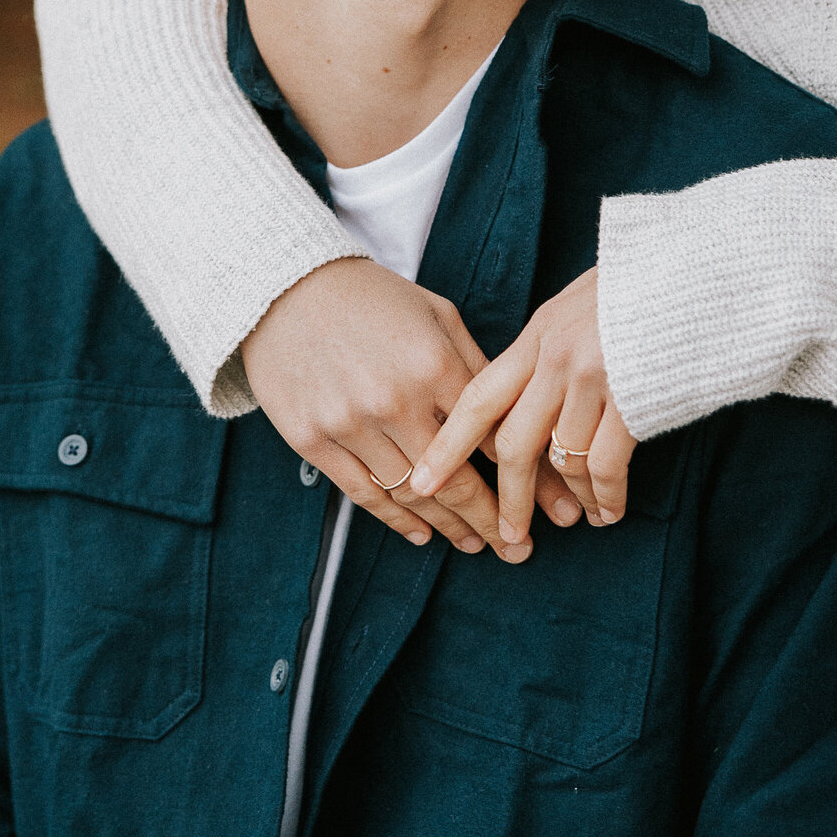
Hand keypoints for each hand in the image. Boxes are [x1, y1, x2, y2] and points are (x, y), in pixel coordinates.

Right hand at [242, 258, 580, 561]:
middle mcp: (395, 401)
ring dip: (451, 528)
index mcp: (435, 365)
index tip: (551, 506)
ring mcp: (350, 424)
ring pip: (412, 497)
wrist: (285, 287)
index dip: (529, 479)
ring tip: (477, 544)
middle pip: (456, 483)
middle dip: (494, 522)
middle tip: (520, 549)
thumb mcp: (436, 315)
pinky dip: (398, 522)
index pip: (493, 439)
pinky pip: (364, 496)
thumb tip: (516, 413)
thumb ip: (475, 364)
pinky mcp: (312, 440)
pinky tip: (424, 534)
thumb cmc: (371, 298)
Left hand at [409, 268, 634, 545]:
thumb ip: (550, 345)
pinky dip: (606, 497)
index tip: (424, 482)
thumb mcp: (580, 303)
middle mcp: (558, 359)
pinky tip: (609, 511)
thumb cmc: (640, 285)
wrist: (698, 269)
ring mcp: (596, 379)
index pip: (479, 398)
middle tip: (508, 537)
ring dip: (569, 500)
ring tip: (578, 521)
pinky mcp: (633, 399)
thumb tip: (529, 388)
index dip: (449, 445)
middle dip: (508, 498)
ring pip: (562, 460)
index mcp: (539, 334)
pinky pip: (605, 466)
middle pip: (515, 444)